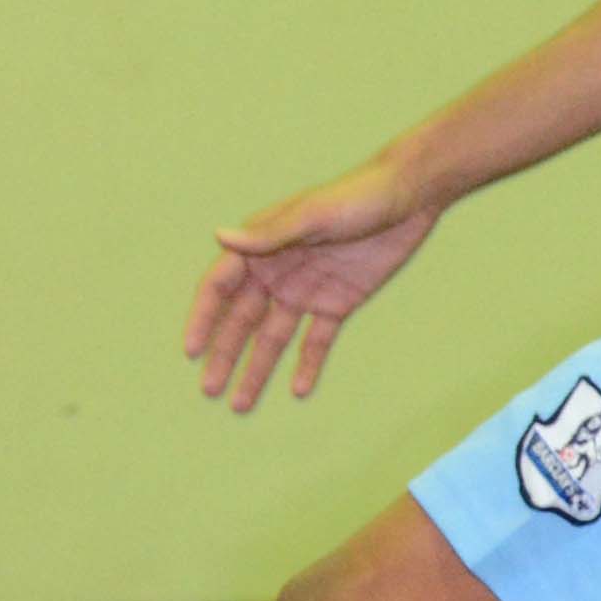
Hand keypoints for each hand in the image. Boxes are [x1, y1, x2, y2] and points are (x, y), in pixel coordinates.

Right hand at [190, 155, 448, 410]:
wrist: (410, 197)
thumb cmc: (356, 196)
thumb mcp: (313, 214)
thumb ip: (270, 234)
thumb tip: (220, 237)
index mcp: (262, 247)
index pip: (220, 288)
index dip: (203, 319)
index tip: (191, 351)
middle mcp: (276, 272)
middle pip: (242, 321)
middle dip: (225, 355)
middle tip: (209, 390)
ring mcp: (306, 290)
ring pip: (274, 337)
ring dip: (258, 369)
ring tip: (242, 404)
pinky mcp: (338, 302)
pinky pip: (317, 340)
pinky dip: (307, 364)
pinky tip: (298, 391)